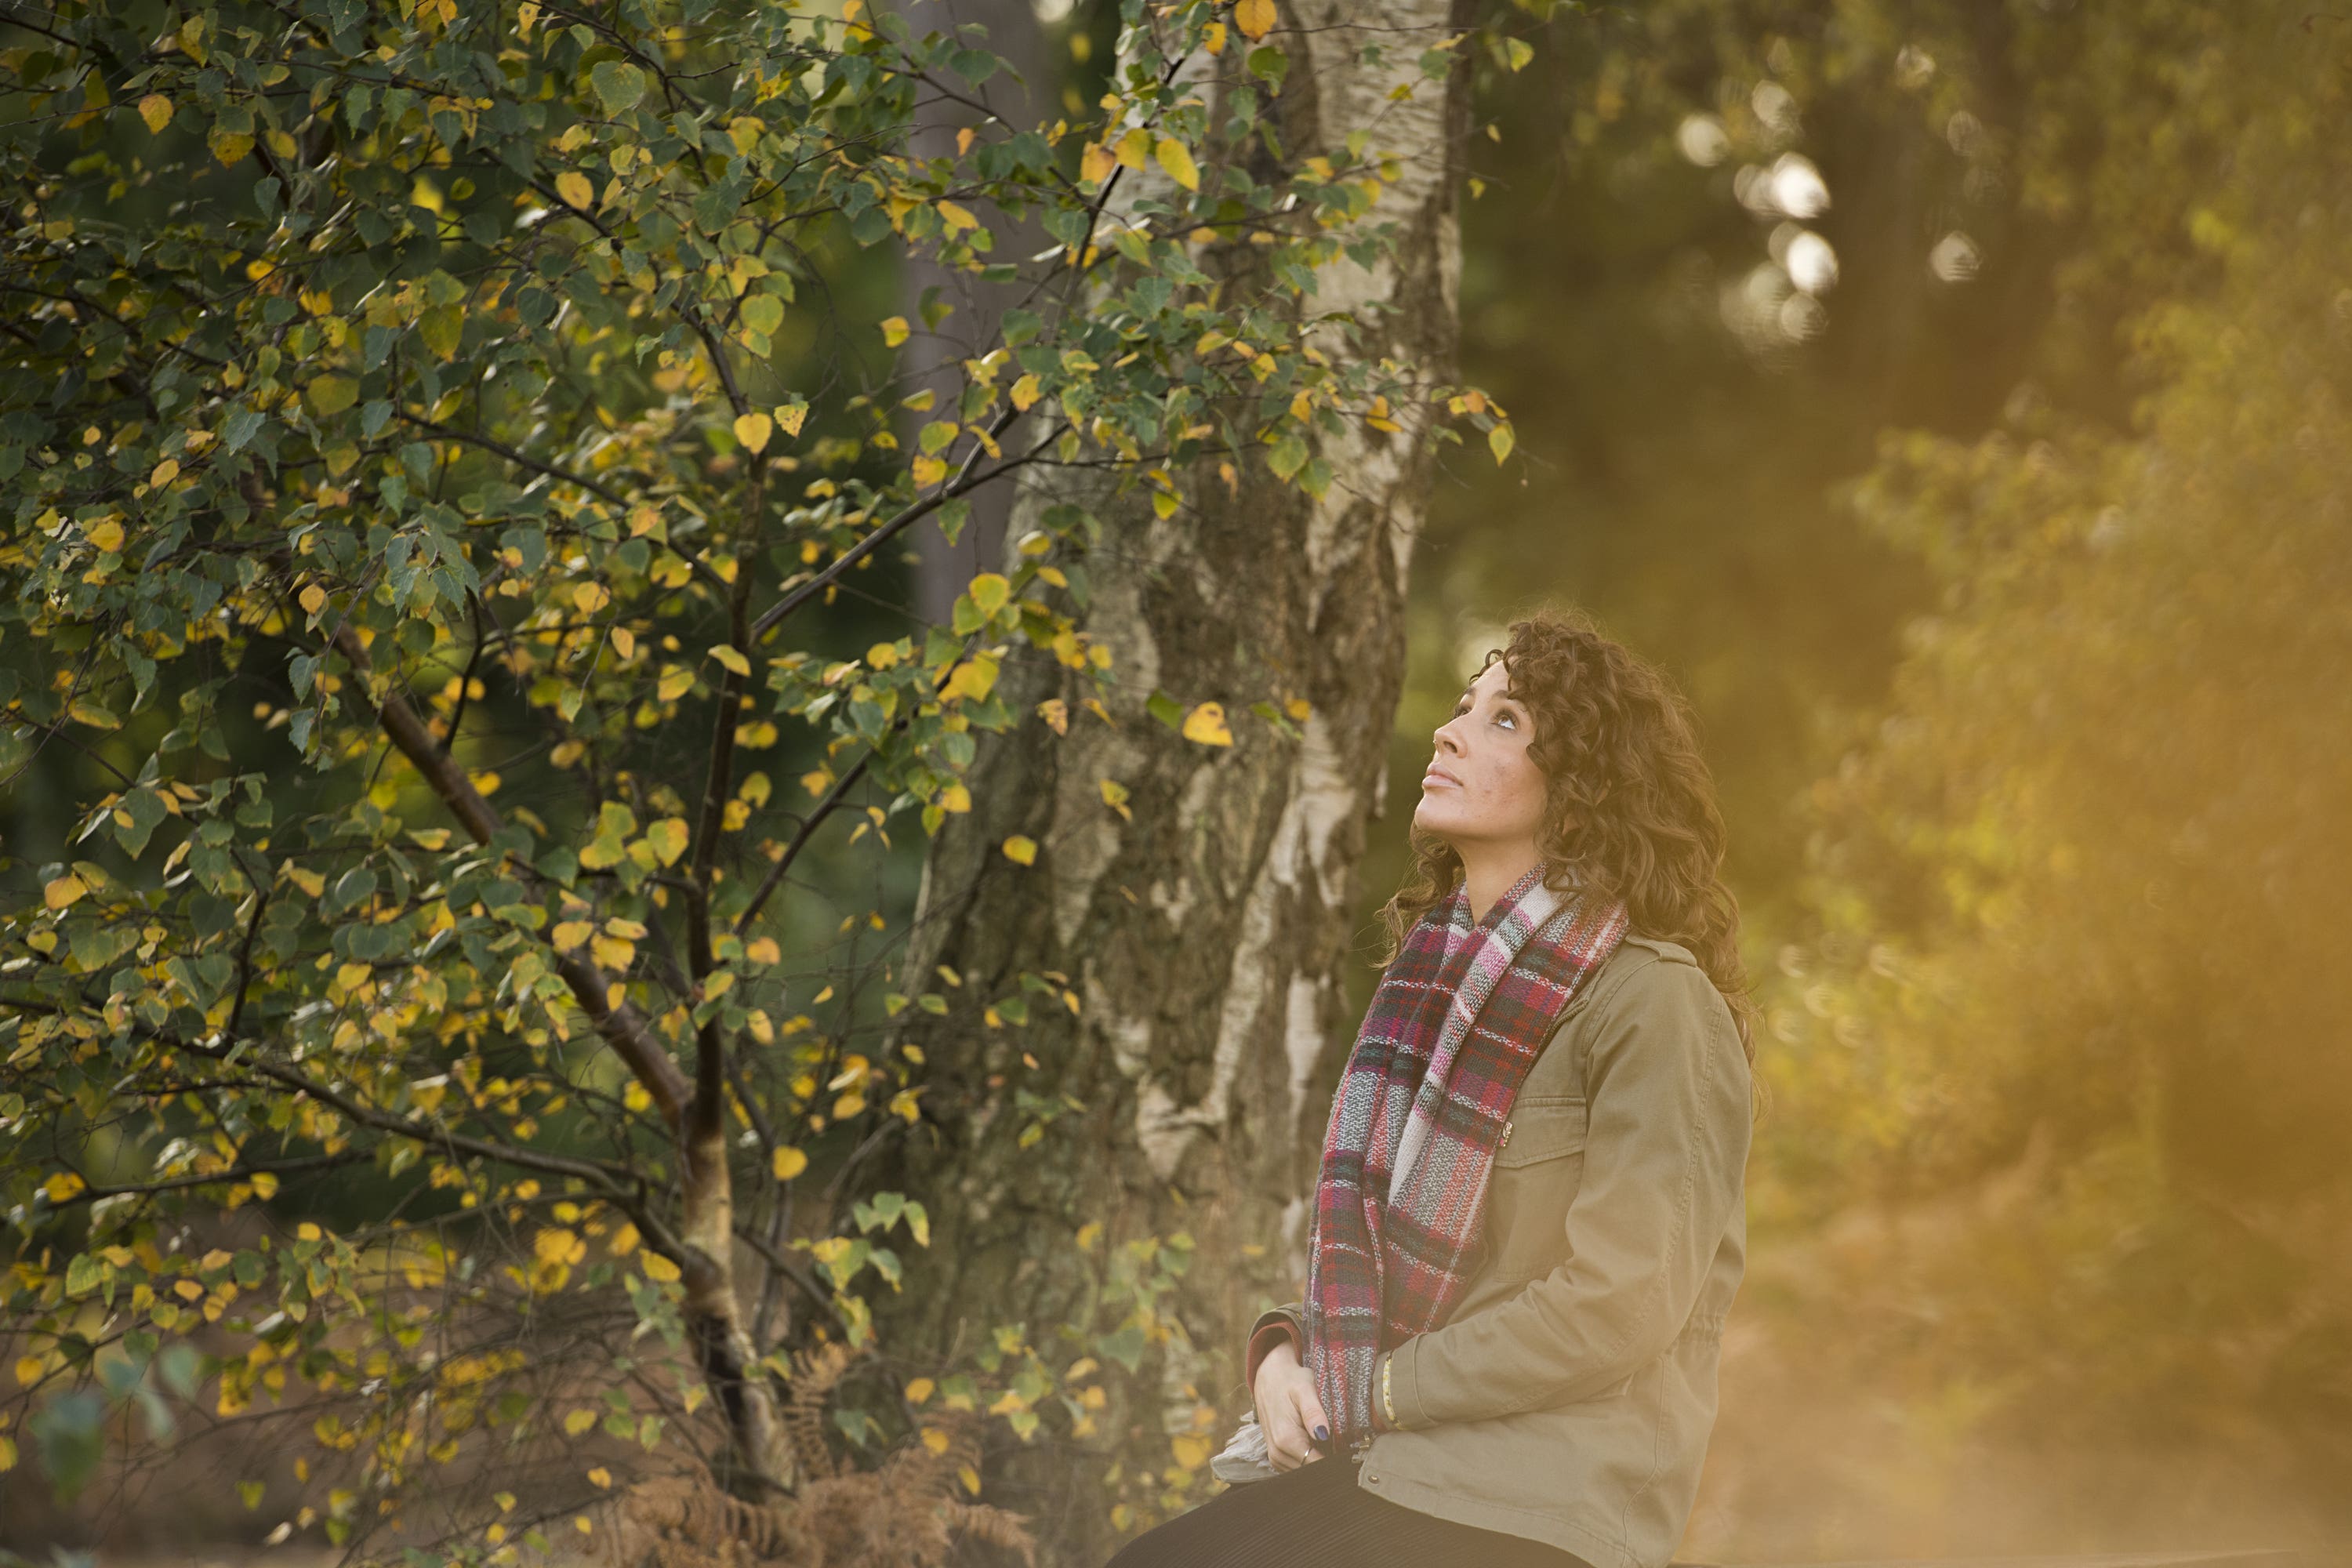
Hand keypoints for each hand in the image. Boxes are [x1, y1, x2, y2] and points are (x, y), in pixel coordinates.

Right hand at [1250, 1337, 1329, 1470]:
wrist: (1268, 1377)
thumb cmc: (1289, 1380)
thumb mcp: (1304, 1388)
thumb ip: (1314, 1412)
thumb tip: (1323, 1435)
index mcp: (1286, 1439)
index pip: (1317, 1466)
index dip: (1335, 1462)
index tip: (1347, 1450)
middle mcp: (1277, 1453)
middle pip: (1311, 1471)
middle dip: (1327, 1462)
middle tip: (1339, 1442)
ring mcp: (1275, 1457)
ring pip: (1304, 1472)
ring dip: (1317, 1461)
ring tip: (1326, 1439)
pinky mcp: (1276, 1456)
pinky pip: (1296, 1468)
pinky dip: (1307, 1460)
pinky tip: (1314, 1442)